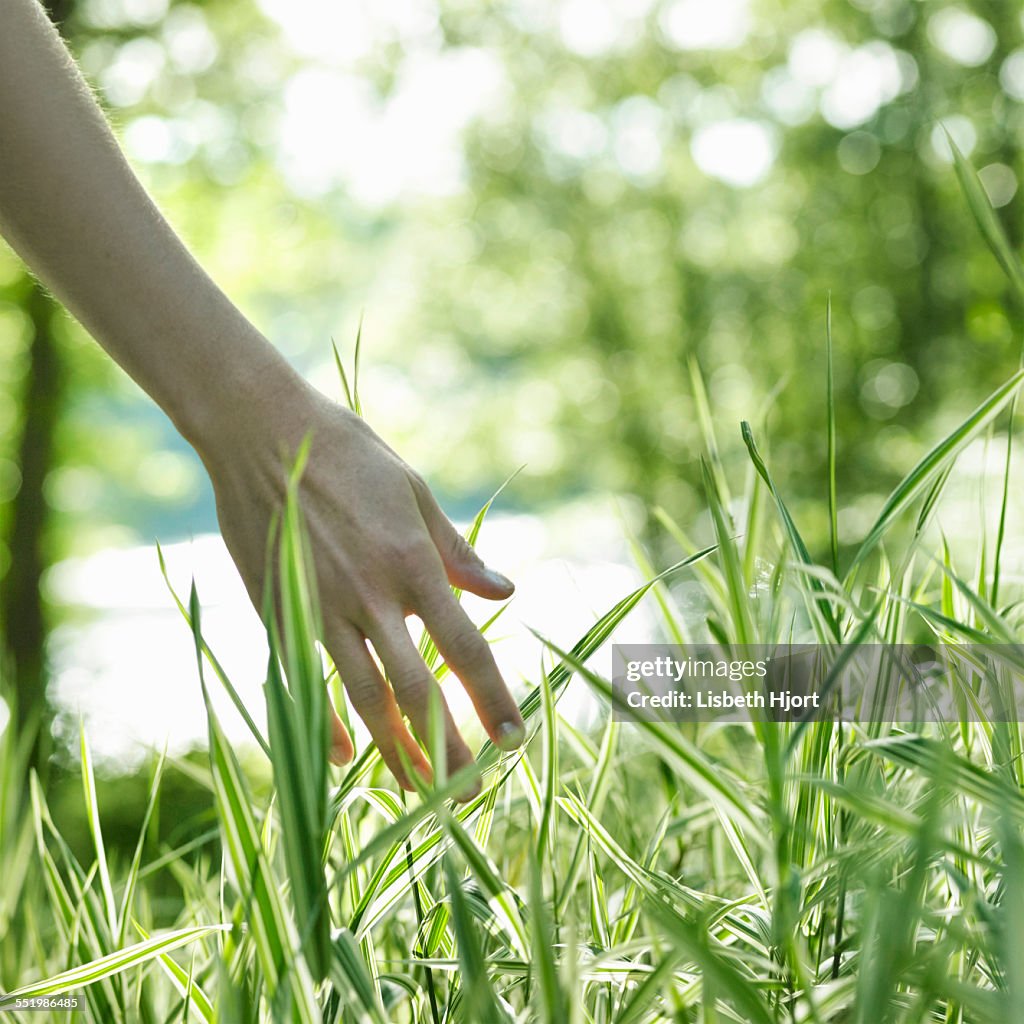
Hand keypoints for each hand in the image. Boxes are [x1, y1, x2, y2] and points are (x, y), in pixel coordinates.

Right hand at [197, 368, 524, 796]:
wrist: (260, 432)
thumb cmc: (347, 453)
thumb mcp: (414, 492)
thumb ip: (457, 553)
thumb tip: (506, 593)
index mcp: (413, 564)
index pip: (465, 648)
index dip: (492, 699)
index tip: (515, 740)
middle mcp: (372, 596)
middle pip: (416, 691)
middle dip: (446, 749)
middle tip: (469, 793)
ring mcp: (320, 608)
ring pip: (363, 697)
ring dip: (394, 751)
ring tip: (417, 794)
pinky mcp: (278, 611)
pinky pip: (306, 680)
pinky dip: (324, 722)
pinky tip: (340, 758)